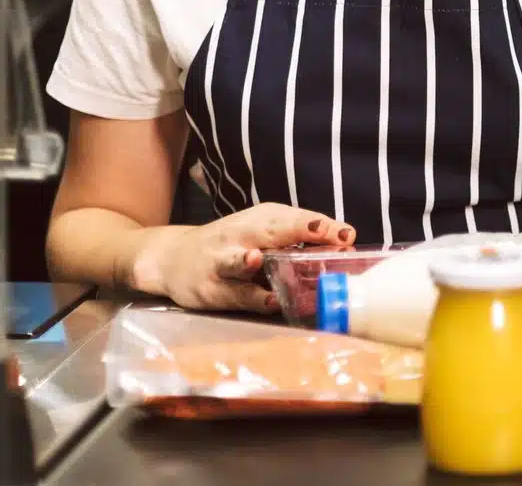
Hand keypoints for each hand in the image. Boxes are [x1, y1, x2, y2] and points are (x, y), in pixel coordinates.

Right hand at [132, 204, 353, 311]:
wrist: (174, 258)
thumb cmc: (232, 244)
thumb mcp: (264, 231)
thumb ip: (298, 237)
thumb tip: (343, 244)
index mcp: (261, 219)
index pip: (295, 219)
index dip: (321, 226)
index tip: (347, 234)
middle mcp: (241, 235)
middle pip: (272, 231)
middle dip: (301, 232)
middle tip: (330, 236)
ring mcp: (221, 262)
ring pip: (238, 262)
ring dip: (248, 261)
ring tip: (258, 259)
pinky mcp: (210, 289)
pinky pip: (235, 295)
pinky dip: (251, 298)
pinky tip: (269, 300)